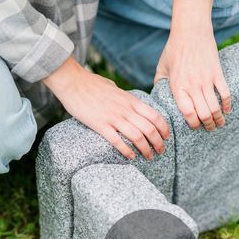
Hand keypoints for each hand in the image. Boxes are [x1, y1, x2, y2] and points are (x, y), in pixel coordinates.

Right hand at [43, 57, 169, 159]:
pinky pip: (118, 141)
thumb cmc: (91, 84)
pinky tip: (131, 156)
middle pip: (149, 129)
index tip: (166, 137)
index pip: (155, 115)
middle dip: (158, 143)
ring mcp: (113, 117)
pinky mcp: (100, 125)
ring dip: (146, 149)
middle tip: (160, 151)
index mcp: (130, 100)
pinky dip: (127, 151)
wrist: (72, 82)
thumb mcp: (113, 87)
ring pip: (137, 136)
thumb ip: (123, 96)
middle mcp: (125, 109)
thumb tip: (127, 100)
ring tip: (149, 156)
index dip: (164, 128)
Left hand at [154, 0, 230, 130]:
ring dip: (218, 119)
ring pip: (215, 107)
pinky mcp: (217, 73)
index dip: (193, 124)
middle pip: (204, 114)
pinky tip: (226, 110)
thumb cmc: (174, 48)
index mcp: (178, 87)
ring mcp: (206, 80)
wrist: (191, 29)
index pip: (188, 114)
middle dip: (208, 125)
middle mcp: (192, 86)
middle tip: (209, 128)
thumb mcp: (162, 67)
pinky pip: (225, 93)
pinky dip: (227, 105)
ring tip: (219, 123)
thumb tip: (157, 97)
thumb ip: (159, 84)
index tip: (195, 127)